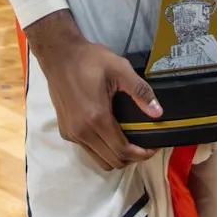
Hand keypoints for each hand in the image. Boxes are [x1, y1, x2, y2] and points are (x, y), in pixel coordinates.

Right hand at [26, 10, 159, 170]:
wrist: (58, 54)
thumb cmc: (89, 60)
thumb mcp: (119, 69)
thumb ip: (140, 91)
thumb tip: (158, 113)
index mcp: (97, 118)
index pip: (122, 151)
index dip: (141, 154)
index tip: (153, 147)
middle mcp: (82, 131)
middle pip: (112, 161)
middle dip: (132, 157)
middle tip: (143, 143)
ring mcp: (71, 133)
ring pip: (99, 160)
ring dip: (116, 156)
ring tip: (128, 140)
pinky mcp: (65, 131)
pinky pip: (87, 150)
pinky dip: (102, 149)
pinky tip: (109, 132)